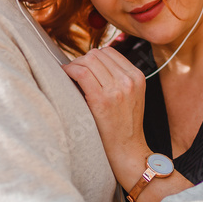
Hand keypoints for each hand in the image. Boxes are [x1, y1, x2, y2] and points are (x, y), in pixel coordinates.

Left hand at [62, 47, 149, 182]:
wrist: (128, 150)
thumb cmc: (123, 125)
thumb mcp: (131, 95)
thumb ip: (118, 77)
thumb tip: (89, 60)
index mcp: (137, 76)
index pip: (109, 51)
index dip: (92, 56)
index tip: (83, 66)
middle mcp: (128, 80)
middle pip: (97, 54)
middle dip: (82, 60)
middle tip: (73, 72)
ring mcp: (117, 90)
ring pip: (88, 60)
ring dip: (74, 65)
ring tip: (69, 76)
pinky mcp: (102, 100)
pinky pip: (82, 73)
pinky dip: (70, 71)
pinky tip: (65, 77)